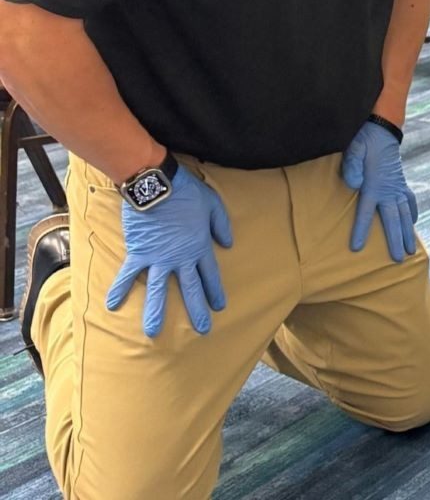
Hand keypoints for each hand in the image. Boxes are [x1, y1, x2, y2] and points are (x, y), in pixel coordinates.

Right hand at [106, 165, 231, 337]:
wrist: (158, 185)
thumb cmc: (187, 192)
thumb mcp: (213, 205)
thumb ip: (221, 225)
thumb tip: (228, 243)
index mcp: (200, 247)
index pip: (210, 275)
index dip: (215, 291)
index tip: (219, 307)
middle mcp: (180, 258)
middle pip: (191, 289)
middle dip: (197, 311)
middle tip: (203, 330)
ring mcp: (158, 258)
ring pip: (157, 290)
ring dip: (156, 312)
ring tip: (153, 333)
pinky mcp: (138, 253)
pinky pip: (127, 275)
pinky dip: (119, 289)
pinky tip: (111, 306)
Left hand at [342, 120, 417, 261]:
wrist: (384, 130)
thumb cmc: (366, 142)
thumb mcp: (354, 150)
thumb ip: (352, 167)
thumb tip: (354, 183)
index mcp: (374, 185)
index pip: (367, 212)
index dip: (362, 230)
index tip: (358, 248)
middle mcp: (389, 190)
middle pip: (393, 220)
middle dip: (395, 240)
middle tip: (399, 260)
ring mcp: (398, 187)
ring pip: (405, 214)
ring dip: (407, 233)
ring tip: (411, 251)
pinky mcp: (401, 183)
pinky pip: (410, 201)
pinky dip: (413, 214)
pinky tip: (413, 224)